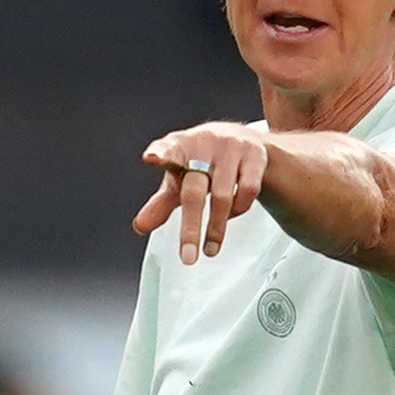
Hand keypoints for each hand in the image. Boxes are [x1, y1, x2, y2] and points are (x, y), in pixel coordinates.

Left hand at [135, 122, 269, 266]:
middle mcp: (204, 144)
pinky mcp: (255, 155)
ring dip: (216, 229)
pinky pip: (248, 191)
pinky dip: (238, 209)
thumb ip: (160, 203)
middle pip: (194, 191)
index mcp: (179, 146)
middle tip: (188, 257)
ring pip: (223, 196)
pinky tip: (231, 214)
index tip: (150, 158)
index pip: (167, 148)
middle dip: (190, 228)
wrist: (241, 138)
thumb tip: (140, 227)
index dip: (159, 153)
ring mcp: (231, 148)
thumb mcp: (179, 178)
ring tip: (210, 250)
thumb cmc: (202, 161)